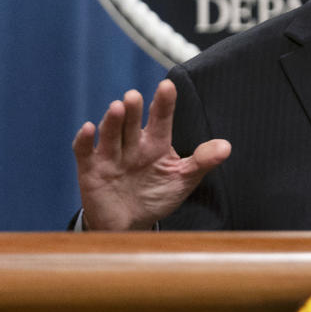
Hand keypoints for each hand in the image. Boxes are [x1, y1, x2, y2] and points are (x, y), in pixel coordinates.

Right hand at [72, 79, 230, 229]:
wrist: (129, 224)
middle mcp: (132, 144)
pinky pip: (84, 151)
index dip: (163, 103)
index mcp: (156, 143)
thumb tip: (227, 147)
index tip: (168, 86)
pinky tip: (88, 129)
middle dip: (134, 110)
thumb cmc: (156, 196)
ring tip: (118, 107)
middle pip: (132, 123)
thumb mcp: (182, 179)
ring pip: (111, 133)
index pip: (161, 119)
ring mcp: (110, 155)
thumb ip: (201, 162)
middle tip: (134, 96)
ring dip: (113, 121)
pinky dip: (84, 140)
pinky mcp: (90, 169)